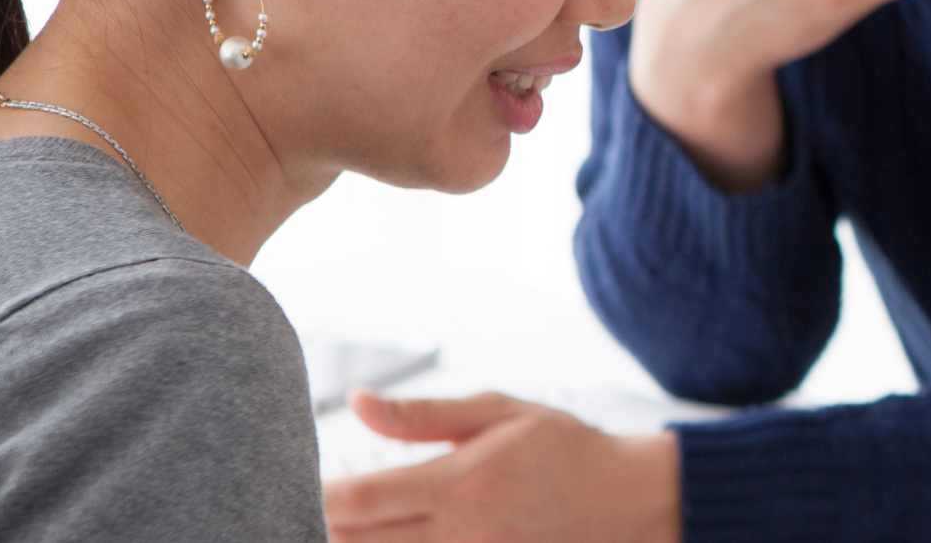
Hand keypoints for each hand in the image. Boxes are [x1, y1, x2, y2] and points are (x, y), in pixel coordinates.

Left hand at [322, 391, 679, 542]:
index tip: (300, 481)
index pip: (358, 500)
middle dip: (322, 525)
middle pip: (354, 542)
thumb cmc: (565, 449)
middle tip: (308, 506)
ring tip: (341, 524)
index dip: (315, 497)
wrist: (630, 500)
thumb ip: (423, 415)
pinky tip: (387, 537)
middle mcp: (462, 532)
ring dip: (354, 542)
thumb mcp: (500, 413)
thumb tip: (357, 402)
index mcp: (461, 482)